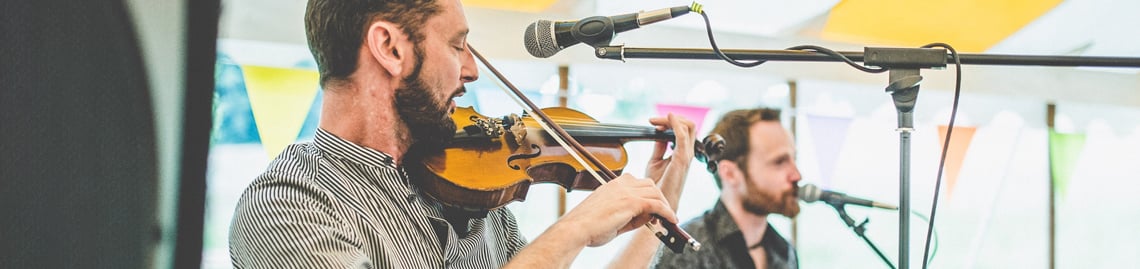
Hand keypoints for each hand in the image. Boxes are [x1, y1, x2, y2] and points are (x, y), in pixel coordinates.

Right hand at [556, 174, 677, 246]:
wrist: (576, 229)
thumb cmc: (589, 226)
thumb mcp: (613, 217)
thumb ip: (631, 215)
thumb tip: (649, 217)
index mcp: (613, 184)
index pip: (638, 183)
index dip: (648, 195)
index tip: (653, 207)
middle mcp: (620, 184)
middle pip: (650, 185)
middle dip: (659, 198)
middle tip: (663, 214)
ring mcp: (626, 192)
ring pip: (655, 192)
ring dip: (664, 205)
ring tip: (668, 218)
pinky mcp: (631, 202)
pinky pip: (656, 204)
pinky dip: (667, 212)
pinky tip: (671, 220)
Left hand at [645, 113, 695, 182]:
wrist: (659, 202)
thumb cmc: (658, 186)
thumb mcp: (655, 161)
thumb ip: (659, 147)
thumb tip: (658, 133)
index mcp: (682, 153)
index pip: (684, 130)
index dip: (670, 122)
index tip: (654, 124)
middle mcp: (687, 153)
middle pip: (689, 126)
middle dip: (673, 118)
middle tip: (655, 121)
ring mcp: (686, 156)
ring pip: (688, 127)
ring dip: (671, 120)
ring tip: (656, 121)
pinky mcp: (681, 160)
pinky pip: (682, 137)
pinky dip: (676, 124)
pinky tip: (668, 118)